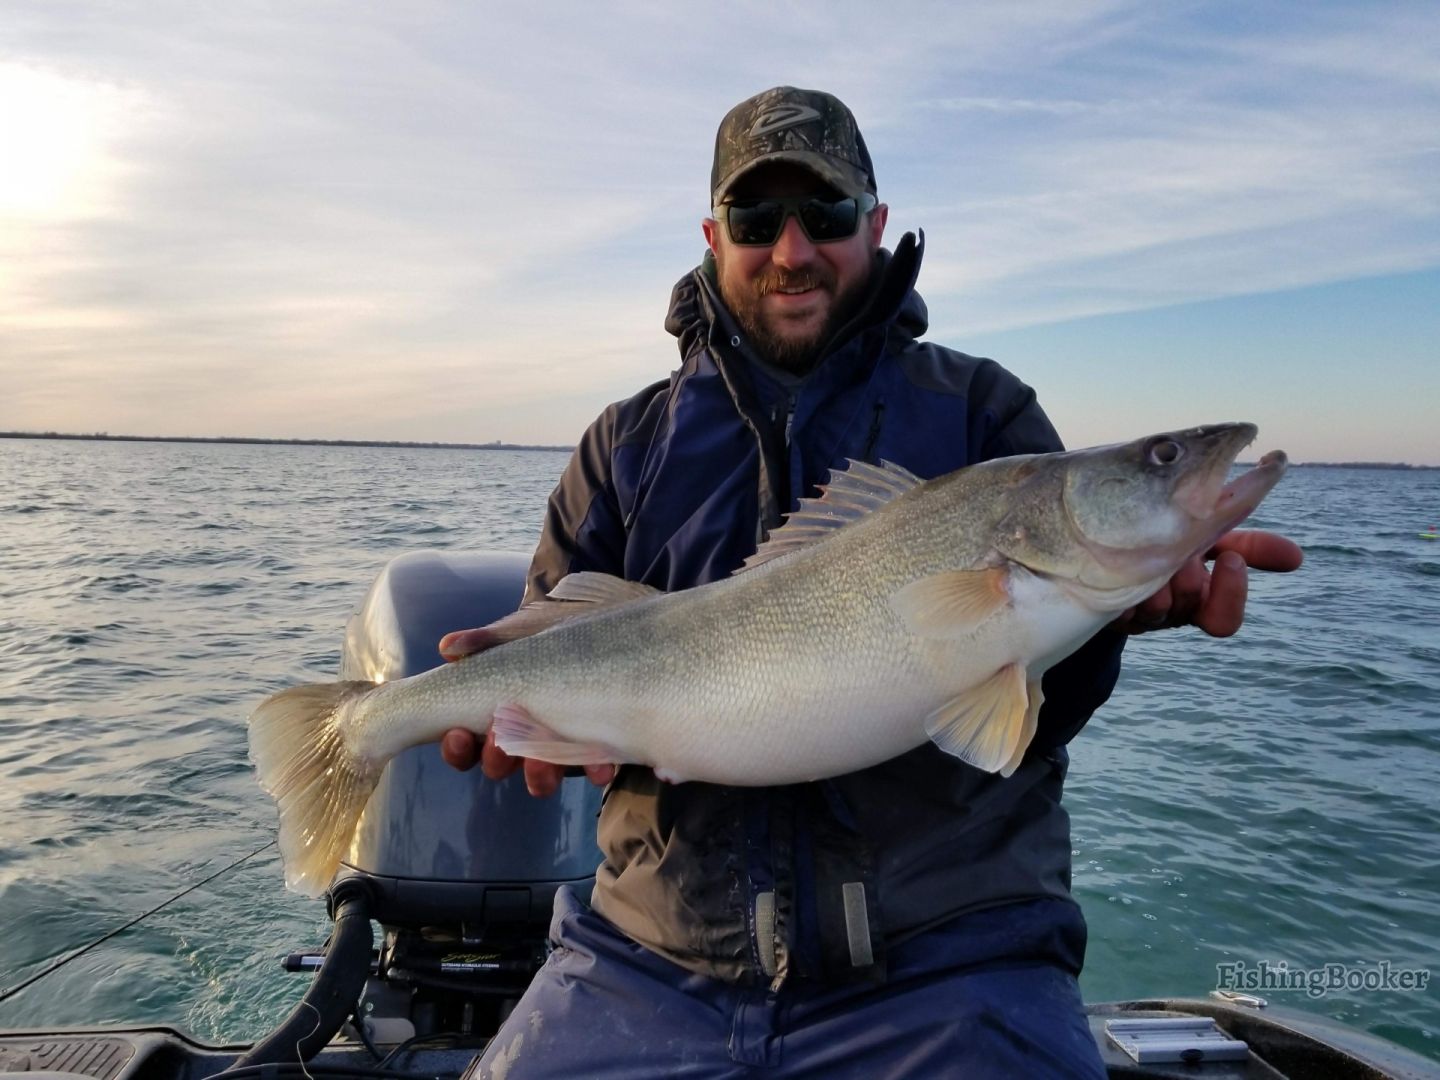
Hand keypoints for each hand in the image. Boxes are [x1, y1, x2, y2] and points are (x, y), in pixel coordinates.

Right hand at [436, 628, 615, 796]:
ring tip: (540, 760)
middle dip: (495, 758)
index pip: (463, 747)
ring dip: (537, 774)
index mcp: (492, 719)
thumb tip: (448, 647)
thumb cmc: (538, 637)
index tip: (458, 733)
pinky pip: (591, 768)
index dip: (456, 749)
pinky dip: (594, 769)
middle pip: (498, 766)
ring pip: (539, 778)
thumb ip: (481, 641)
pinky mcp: (591, 747)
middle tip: (498, 737)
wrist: (587, 626)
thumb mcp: (511, 635)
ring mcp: (555, 748)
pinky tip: (600, 766)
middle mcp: (520, 740)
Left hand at [1112, 529, 1302, 637]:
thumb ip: (1251, 547)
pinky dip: (1124, 582)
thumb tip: (1297, 558)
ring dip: (1159, 579)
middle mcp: (1172, 614)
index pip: (1223, 621)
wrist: (1107, 545)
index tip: (1230, 558)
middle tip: (1183, 553)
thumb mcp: (1210, 538)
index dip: (1231, 595)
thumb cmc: (1168, 540)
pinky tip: (1120, 564)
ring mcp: (1139, 615)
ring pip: (1156, 608)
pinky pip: (1118, 603)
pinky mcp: (1107, 611)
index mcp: (1200, 601)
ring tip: (1150, 555)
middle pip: (1189, 605)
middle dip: (1191, 577)